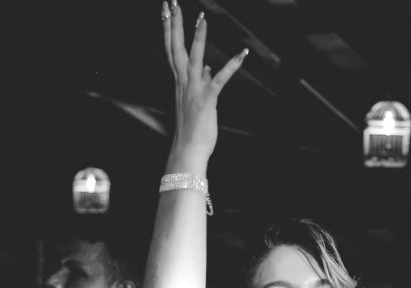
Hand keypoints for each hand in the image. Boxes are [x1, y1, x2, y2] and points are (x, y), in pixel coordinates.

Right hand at [162, 1, 245, 163]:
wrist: (188, 150)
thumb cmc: (193, 127)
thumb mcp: (196, 100)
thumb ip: (202, 80)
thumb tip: (208, 67)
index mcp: (180, 81)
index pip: (171, 49)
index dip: (169, 28)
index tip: (167, 9)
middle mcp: (183, 83)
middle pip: (176, 48)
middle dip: (174, 24)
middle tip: (171, 2)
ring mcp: (193, 91)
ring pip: (194, 58)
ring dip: (198, 38)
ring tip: (202, 17)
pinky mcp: (206, 101)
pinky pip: (219, 80)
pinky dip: (231, 66)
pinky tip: (242, 54)